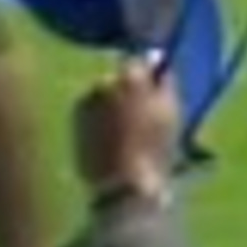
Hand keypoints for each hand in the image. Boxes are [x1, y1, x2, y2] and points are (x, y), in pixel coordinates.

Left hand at [71, 58, 191, 203]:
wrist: (122, 182)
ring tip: (123, 131)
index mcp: (131, 77)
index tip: (153, 94)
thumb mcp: (171, 113)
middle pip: (118, 78)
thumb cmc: (154, 147)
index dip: (147, 78)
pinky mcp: (75, 119)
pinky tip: (109, 138)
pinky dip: (99, 118)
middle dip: (126, 90)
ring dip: (111, 104)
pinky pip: (91, 110)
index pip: (140, 64)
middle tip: (138, 116)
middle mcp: (104, 81)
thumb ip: (165, 84)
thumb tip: (160, 67)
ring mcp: (86, 100)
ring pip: (103, 94)